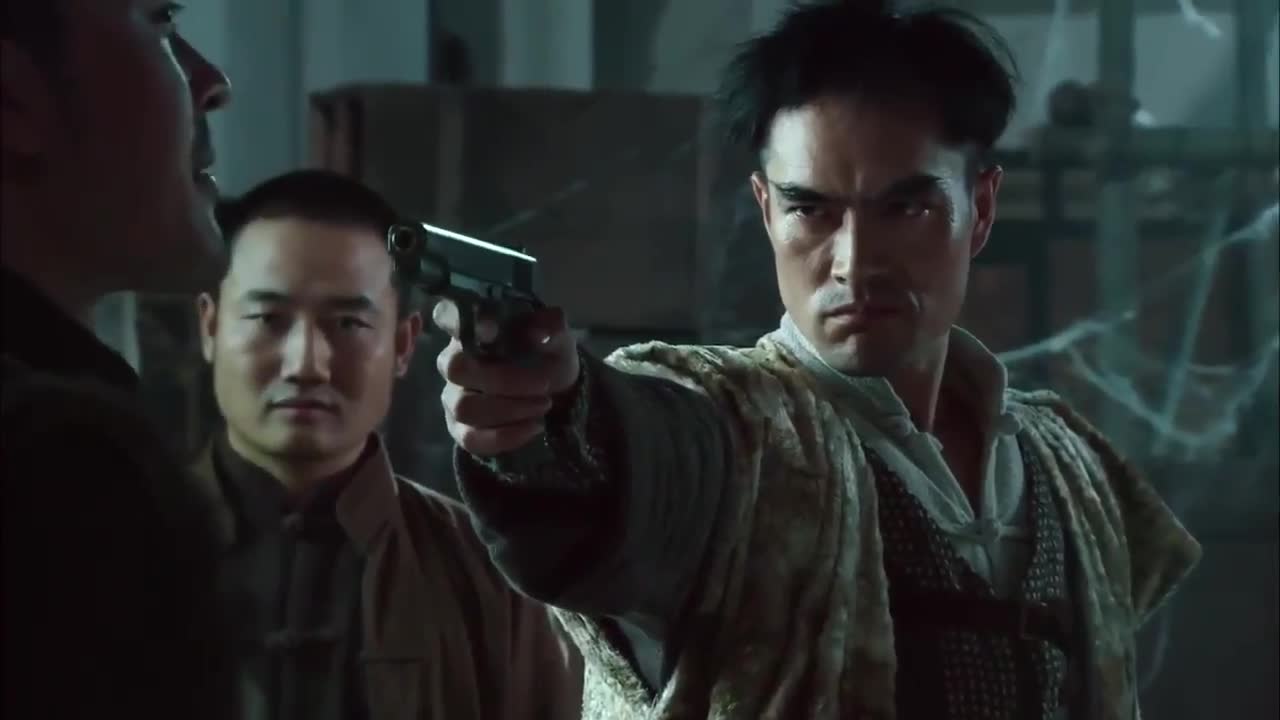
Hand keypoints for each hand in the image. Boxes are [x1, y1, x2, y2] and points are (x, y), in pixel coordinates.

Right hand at [434, 299, 580, 456]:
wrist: (556, 391)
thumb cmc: (547, 353)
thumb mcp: (557, 336)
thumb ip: (550, 325)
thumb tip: (540, 331)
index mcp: (472, 327)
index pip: (447, 315)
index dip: (459, 322)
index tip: (491, 329)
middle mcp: (454, 360)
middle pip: (456, 369)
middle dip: (504, 380)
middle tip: (544, 385)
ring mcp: (453, 396)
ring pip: (464, 407)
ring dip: (510, 410)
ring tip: (544, 405)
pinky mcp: (460, 428)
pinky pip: (470, 438)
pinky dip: (505, 436)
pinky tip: (533, 428)